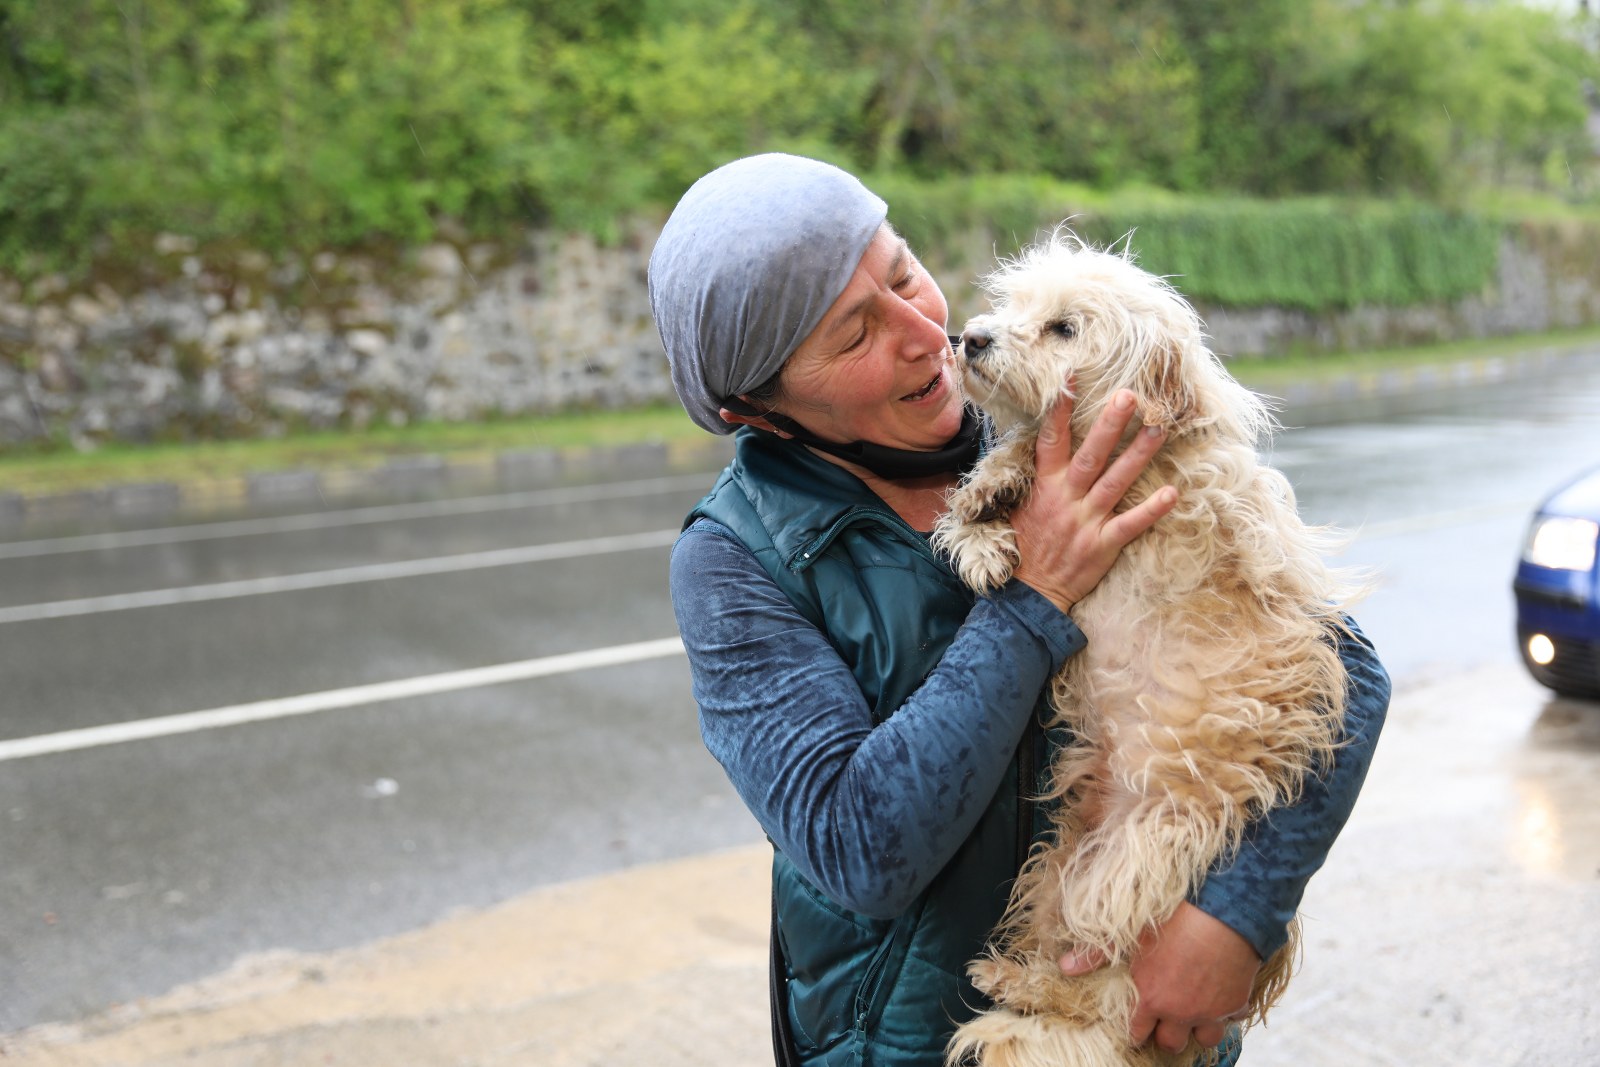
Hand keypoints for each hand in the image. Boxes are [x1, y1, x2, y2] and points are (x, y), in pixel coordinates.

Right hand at [1010, 386, 1176, 614]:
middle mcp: (1066, 498)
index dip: (1061, 408)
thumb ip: (1036, 475)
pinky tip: (1172, 492)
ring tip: (1160, 428)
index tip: (1072, 377)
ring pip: (1116, 481)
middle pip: (1091, 454)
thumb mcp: (1020, 503)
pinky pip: (1131, 524)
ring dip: (1139, 454)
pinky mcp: (1103, 545)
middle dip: (1110, 423)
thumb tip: (1043, 441)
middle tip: (1129, 394)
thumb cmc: (1026, 543)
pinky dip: (1151, 509)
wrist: (1030, 592)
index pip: (1051, 439)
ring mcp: (1086, 521)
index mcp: (1044, 485)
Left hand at [1059, 902, 1261, 1052]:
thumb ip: (1095, 954)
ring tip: (1193, 1013)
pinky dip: (1226, 1012)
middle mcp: (1179, 1011)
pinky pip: (1232, 1020)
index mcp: (1150, 997)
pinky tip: (1220, 996)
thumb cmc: (1172, 917)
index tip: (1137, 1026)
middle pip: (1170, 1043)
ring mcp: (1210, 1010)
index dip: (1136, 1030)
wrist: (1222, 910)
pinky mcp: (1236, 1003)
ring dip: (1198, 1029)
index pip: (1137, 1033)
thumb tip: (1064, 967)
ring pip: (1204, 1039)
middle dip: (1166, 1035)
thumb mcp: (1129, 933)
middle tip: (1164, 1021)